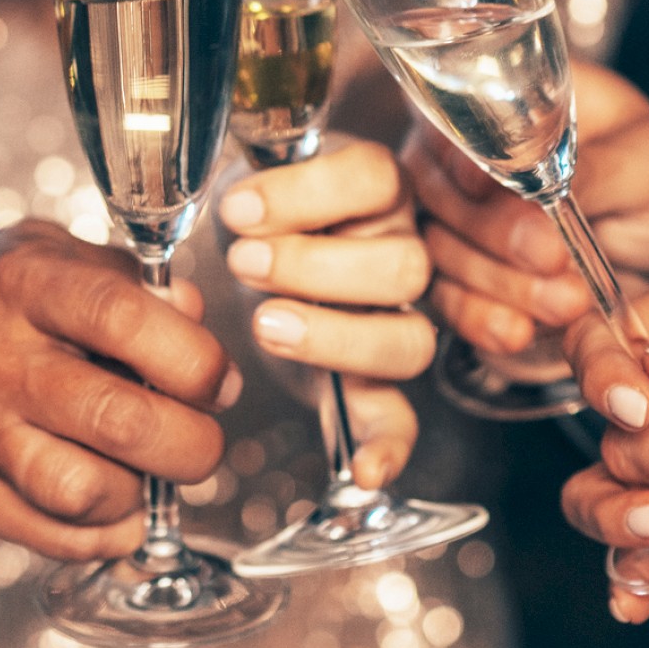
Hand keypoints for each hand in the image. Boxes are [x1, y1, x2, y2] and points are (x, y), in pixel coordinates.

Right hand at [0, 221, 240, 559]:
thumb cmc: (15, 298)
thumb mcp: (70, 258)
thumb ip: (141, 287)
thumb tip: (196, 326)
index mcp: (26, 284)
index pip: (122, 319)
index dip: (192, 358)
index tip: (220, 381)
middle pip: (116, 420)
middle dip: (191, 441)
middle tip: (203, 434)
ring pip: (84, 491)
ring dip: (144, 492)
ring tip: (150, 465)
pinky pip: (60, 537)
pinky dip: (111, 529)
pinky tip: (120, 497)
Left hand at [218, 139, 434, 489]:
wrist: (251, 255)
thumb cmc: (257, 213)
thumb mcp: (255, 181)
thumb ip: (256, 190)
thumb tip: (242, 207)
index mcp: (378, 190)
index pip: (377, 178)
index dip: (310, 193)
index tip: (240, 210)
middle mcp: (402, 250)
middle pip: (404, 265)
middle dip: (316, 267)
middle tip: (246, 263)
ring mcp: (394, 320)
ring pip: (408, 340)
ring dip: (335, 336)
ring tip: (265, 325)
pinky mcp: (368, 383)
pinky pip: (400, 418)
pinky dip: (386, 446)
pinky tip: (363, 468)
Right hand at [400, 61, 648, 360]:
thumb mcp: (648, 163)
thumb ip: (593, 167)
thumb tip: (539, 174)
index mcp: (505, 106)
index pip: (451, 118)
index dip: (458, 153)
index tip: (485, 186)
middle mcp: (464, 160)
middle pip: (438, 190)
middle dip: (492, 231)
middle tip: (551, 256)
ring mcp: (458, 222)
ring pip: (440, 251)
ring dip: (497, 282)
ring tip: (566, 301)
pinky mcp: (464, 281)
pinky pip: (448, 302)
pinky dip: (480, 319)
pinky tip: (518, 331)